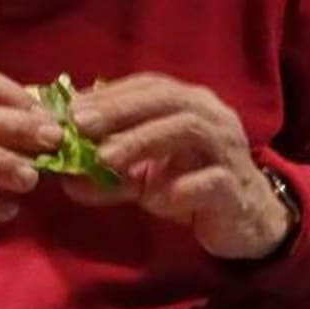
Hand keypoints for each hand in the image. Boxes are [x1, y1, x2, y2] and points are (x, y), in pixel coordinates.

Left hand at [70, 74, 294, 260]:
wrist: (245, 223)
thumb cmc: (192, 187)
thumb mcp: (143, 180)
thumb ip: (107, 177)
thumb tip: (64, 179)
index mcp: (190, 104)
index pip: (149, 86)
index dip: (109, 94)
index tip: (70, 109)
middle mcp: (213, 117)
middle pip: (167, 99)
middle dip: (120, 109)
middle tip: (78, 126)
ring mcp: (228, 150)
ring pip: (189, 129)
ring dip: (143, 141)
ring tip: (105, 160)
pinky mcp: (236, 187)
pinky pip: (210, 180)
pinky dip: (180, 187)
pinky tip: (154, 199)